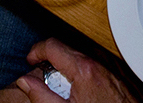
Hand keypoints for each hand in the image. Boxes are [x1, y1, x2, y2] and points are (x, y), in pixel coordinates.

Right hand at [17, 39, 135, 102]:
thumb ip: (41, 96)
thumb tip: (25, 82)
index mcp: (83, 70)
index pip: (52, 46)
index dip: (36, 52)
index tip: (30, 61)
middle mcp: (97, 65)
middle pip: (66, 51)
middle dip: (50, 62)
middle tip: (43, 79)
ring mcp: (109, 69)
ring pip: (80, 59)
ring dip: (67, 68)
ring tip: (64, 90)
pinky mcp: (117, 76)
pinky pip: (94, 67)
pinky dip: (82, 74)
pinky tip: (82, 93)